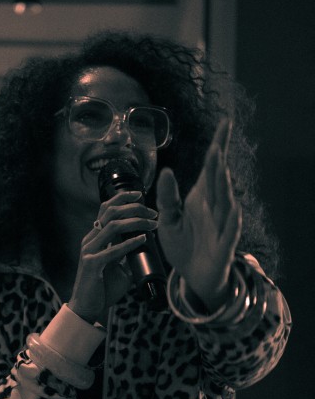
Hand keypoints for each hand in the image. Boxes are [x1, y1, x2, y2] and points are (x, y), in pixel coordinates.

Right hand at [68, 190, 157, 322]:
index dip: (123, 198)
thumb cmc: (104, 288)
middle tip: (153, 213)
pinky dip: (130, 243)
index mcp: (95, 237)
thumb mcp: (119, 267)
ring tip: (153, 224)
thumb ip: (128, 254)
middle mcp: (90, 240)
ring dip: (136, 222)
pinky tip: (143, 239)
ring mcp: (89, 251)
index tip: (141, 196)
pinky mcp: (92, 264)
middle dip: (134, 207)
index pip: (106, 209)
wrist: (89, 308)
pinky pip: (113, 250)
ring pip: (112, 226)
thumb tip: (146, 244)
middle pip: (110, 211)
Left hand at [156, 118, 241, 310]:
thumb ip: (166, 197)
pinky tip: (232, 207)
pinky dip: (231, 220)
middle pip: (218, 181)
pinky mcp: (223, 246)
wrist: (192, 276)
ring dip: (223, 186)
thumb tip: (166, 171)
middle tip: (215, 144)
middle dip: (217, 164)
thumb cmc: (183, 245)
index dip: (219, 145)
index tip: (225, 122)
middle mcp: (214, 208)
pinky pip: (229, 232)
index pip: (211, 168)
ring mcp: (221, 226)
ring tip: (220, 167)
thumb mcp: (167, 220)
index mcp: (200, 198)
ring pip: (224, 203)